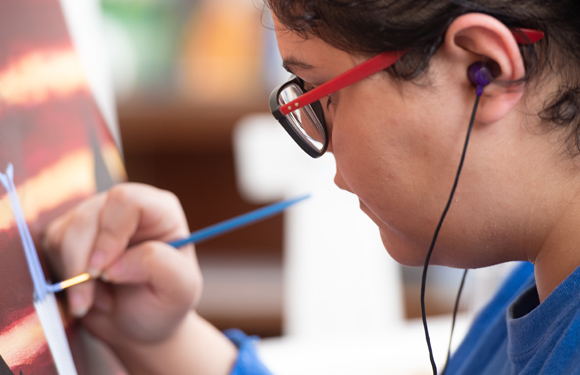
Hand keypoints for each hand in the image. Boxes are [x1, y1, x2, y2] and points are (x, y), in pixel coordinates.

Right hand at [43, 183, 201, 345]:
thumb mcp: (181, 289)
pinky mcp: (71, 234)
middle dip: (83, 264)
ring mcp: (96, 218)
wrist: (139, 325)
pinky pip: (51, 247)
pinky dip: (63, 278)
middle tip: (93, 300)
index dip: (110, 233)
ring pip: (64, 233)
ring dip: (74, 276)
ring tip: (98, 300)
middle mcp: (126, 208)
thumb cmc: (164, 303)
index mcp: (160, 211)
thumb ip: (158, 266)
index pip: (126, 200)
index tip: (103, 270)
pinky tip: (86, 295)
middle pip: (88, 216)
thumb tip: (114, 263)